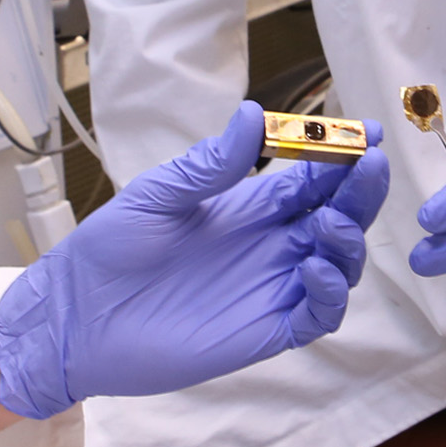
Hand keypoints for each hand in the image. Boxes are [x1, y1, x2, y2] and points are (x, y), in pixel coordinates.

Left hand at [0, 103, 389, 418]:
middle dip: (360, 190)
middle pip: (338, 215)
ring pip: (339, 265)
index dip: (343, 154)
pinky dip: (328, 293)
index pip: (312, 176)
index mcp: (247, 207)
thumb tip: (254, 114)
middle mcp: (268, 246)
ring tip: (329, 221)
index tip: (369, 129)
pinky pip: (317, 315)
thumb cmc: (108, 251)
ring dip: (348, 240)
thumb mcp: (159, 196)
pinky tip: (314, 268)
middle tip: (370, 164)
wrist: (74, 317)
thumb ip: (211, 164)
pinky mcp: (263, 331)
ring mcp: (270, 289)